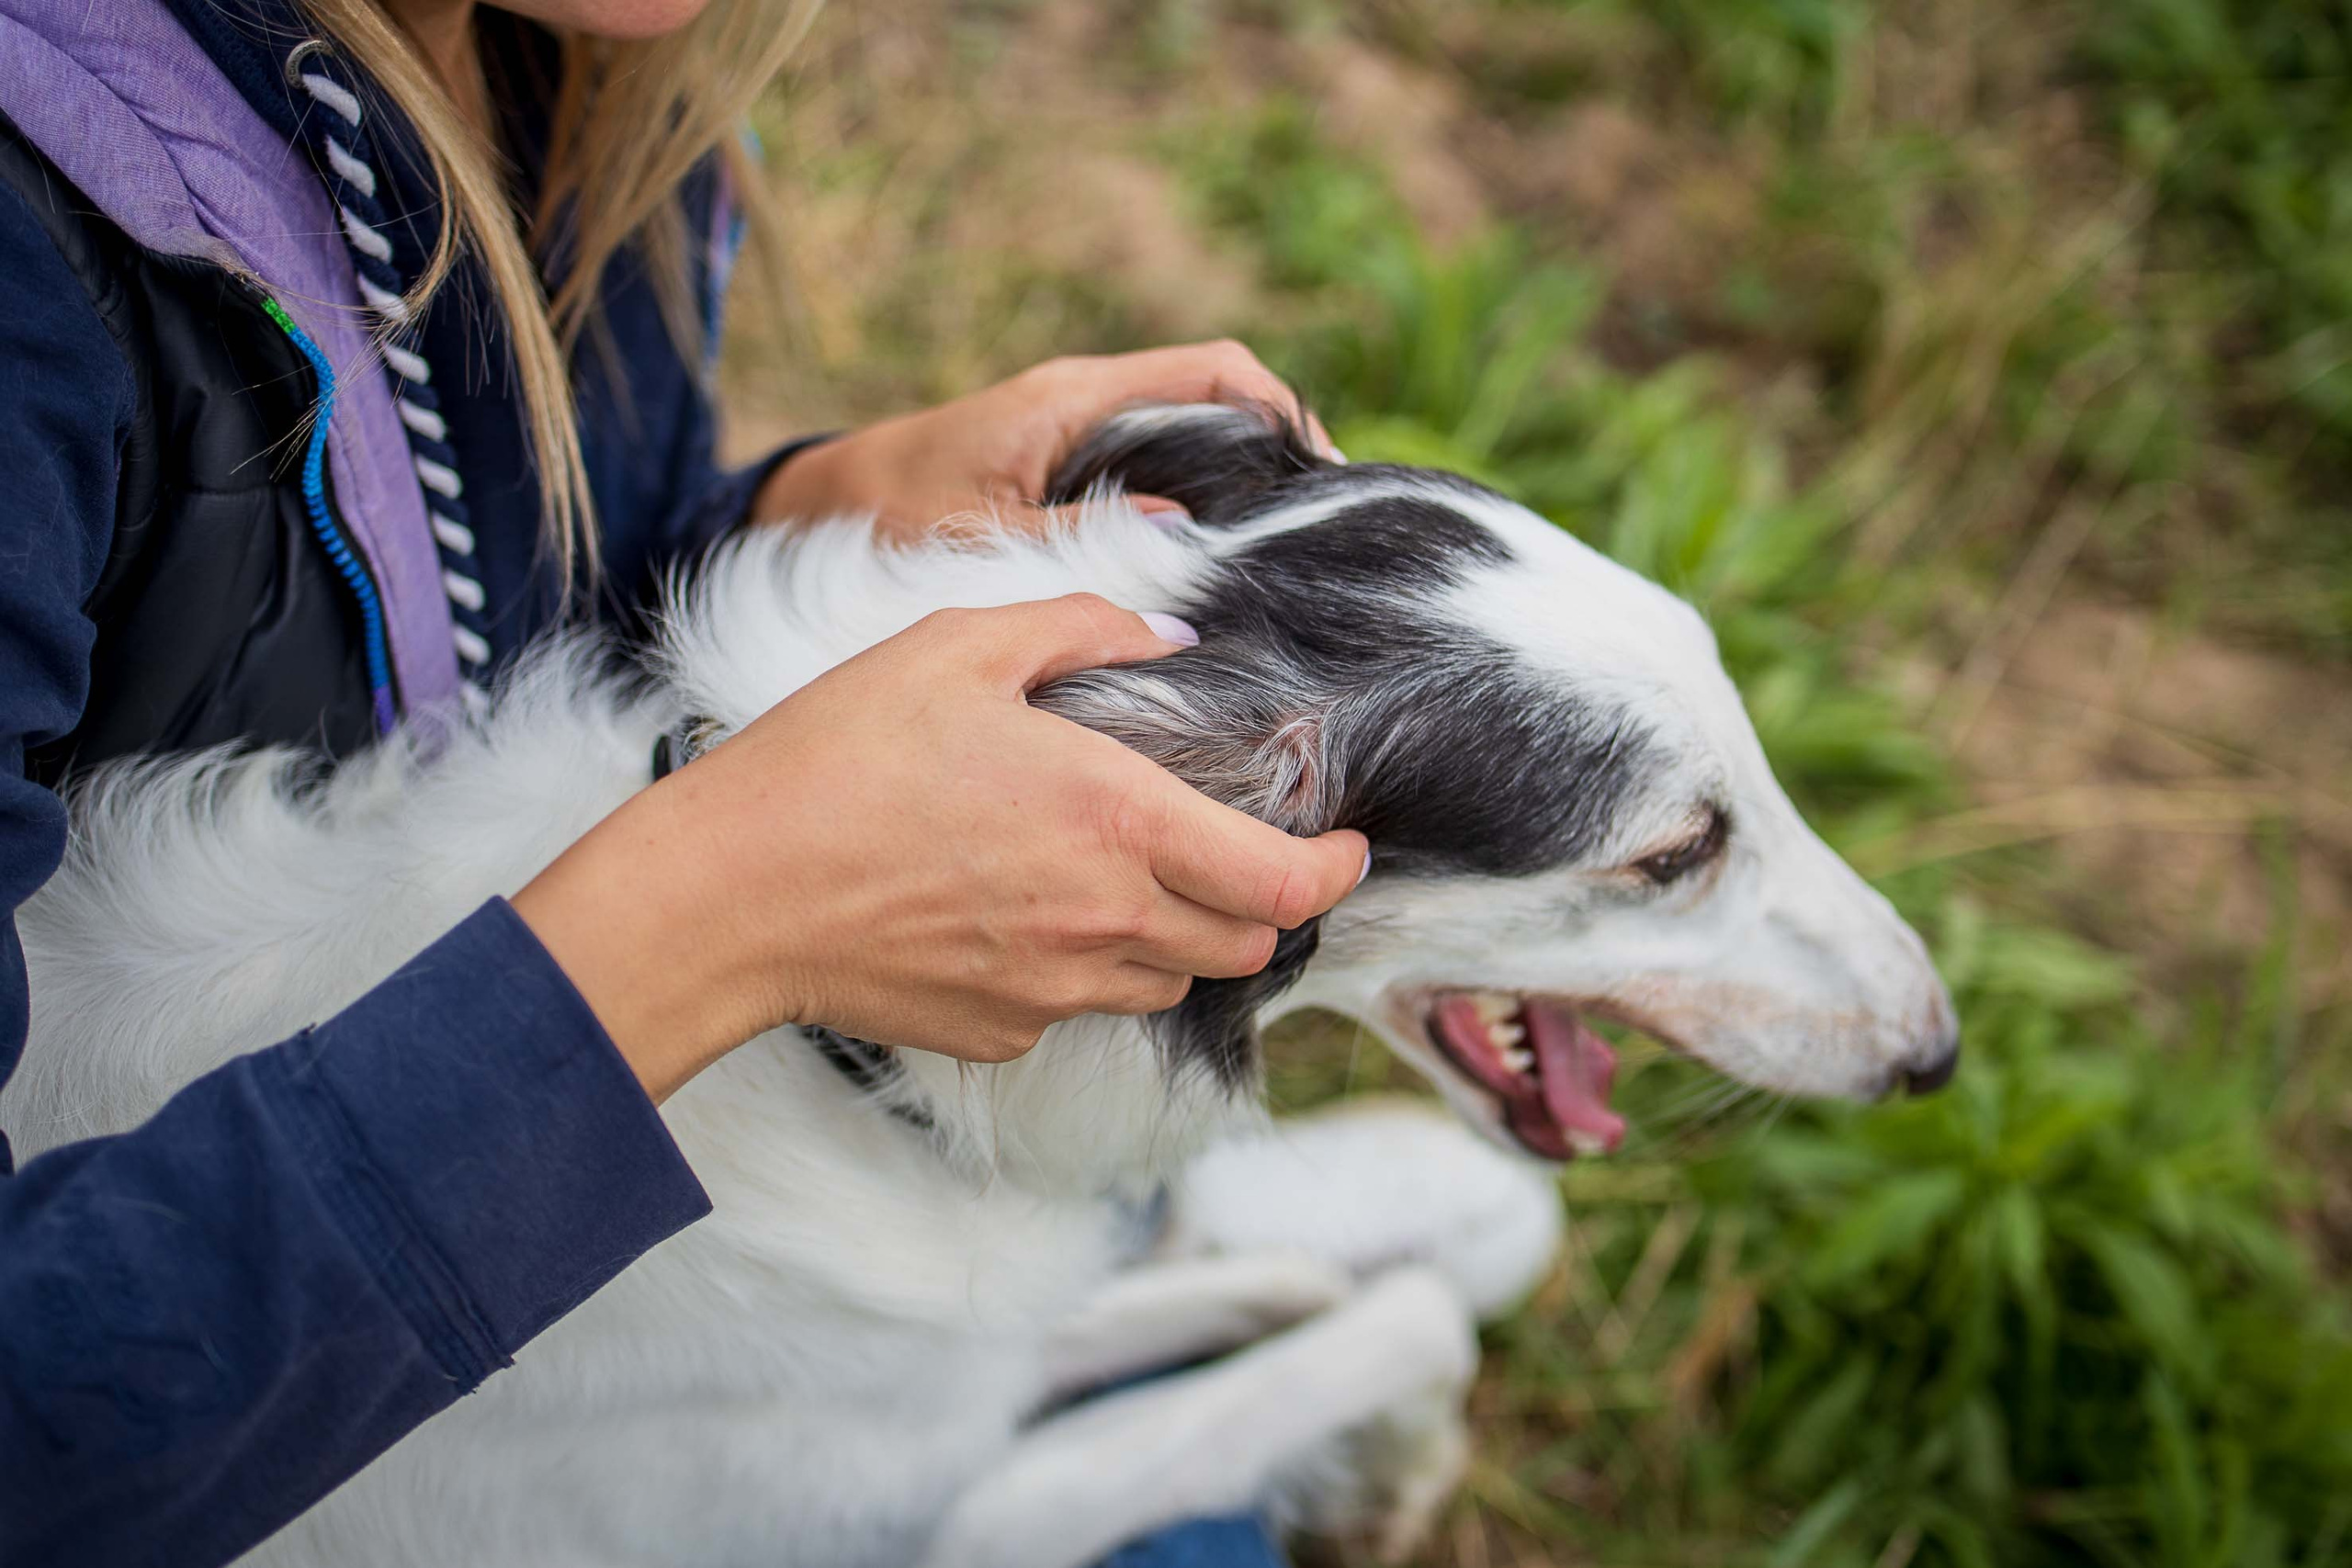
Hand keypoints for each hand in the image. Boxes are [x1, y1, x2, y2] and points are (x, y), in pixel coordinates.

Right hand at [512, 595, 1369, 1100]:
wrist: (732, 894)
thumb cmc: (839, 759)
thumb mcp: (959, 647)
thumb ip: (1081, 629)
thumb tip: (1164, 637)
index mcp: (1120, 823)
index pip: (1285, 883)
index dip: (1337, 871)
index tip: (1345, 846)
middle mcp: (1107, 922)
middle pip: (1245, 945)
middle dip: (1264, 903)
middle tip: (1240, 849)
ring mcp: (1055, 990)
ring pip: (1170, 980)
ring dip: (1181, 935)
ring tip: (1131, 874)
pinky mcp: (1002, 1030)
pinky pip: (1081, 1005)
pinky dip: (1087, 965)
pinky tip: (1028, 910)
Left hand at [755, 340, 1339, 540]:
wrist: (825, 505)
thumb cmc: (891, 515)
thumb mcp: (985, 536)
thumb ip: (1081, 536)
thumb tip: (1184, 535)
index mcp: (1073, 398)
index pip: (1211, 372)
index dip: (1279, 408)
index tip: (1324, 471)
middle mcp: (1086, 400)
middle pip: (1218, 397)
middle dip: (1277, 449)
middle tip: (1323, 526)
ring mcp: (1081, 428)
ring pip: (1192, 433)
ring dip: (1242, 479)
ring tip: (1287, 547)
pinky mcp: (1070, 461)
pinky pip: (1157, 462)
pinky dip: (1199, 496)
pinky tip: (1218, 557)